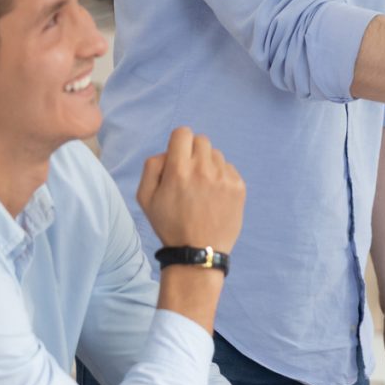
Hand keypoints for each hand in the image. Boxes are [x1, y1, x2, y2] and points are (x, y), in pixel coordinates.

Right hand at [136, 126, 244, 251]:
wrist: (199, 251)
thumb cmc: (170, 225)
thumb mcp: (145, 198)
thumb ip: (152, 166)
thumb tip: (168, 152)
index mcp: (179, 170)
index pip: (183, 133)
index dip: (178, 142)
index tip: (178, 156)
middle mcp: (203, 169)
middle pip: (201, 140)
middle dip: (193, 152)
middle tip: (189, 173)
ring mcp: (224, 177)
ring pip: (216, 154)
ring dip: (208, 165)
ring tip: (202, 188)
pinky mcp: (238, 186)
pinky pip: (229, 168)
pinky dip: (221, 177)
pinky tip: (214, 196)